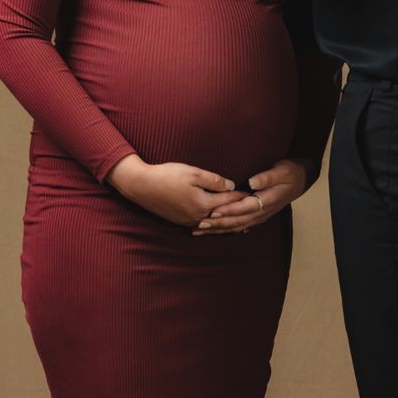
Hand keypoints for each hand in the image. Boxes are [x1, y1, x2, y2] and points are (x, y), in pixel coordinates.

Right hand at [106, 154, 243, 226]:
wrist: (142, 186)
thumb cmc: (167, 175)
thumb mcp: (193, 172)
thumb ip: (214, 180)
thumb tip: (231, 184)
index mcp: (203, 204)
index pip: (228, 200)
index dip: (241, 196)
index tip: (255, 194)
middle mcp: (197, 217)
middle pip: (223, 216)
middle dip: (238, 212)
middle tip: (254, 210)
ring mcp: (188, 221)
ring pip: (213, 224)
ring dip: (227, 222)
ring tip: (241, 223)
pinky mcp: (180, 221)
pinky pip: (202, 225)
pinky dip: (213, 225)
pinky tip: (217, 224)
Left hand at [191, 158, 308, 235]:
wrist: (301, 180)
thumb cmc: (290, 173)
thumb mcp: (282, 170)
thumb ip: (267, 177)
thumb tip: (252, 182)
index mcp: (267, 200)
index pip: (244, 208)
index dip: (228, 211)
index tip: (212, 212)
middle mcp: (262, 212)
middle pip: (237, 221)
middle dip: (217, 224)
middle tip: (199, 225)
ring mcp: (260, 216)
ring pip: (236, 226)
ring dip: (218, 229)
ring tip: (201, 230)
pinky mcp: (258, 215)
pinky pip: (240, 225)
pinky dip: (226, 229)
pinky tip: (215, 231)